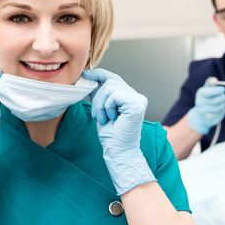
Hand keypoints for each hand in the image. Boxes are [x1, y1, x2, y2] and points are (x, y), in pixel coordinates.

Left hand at [82, 69, 155, 194]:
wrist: (118, 151)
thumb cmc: (111, 134)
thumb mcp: (101, 108)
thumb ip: (99, 93)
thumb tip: (88, 75)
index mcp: (130, 96)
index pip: (113, 77)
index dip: (99, 74)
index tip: (85, 75)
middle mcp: (137, 96)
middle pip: (110, 81)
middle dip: (97, 97)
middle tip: (97, 115)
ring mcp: (138, 99)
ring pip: (110, 87)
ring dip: (101, 104)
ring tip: (104, 118)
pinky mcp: (137, 104)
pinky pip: (114, 95)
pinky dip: (107, 107)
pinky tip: (111, 119)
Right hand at [187, 85, 224, 134]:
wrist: (201, 116)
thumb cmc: (206, 99)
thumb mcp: (207, 90)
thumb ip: (210, 83)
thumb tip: (214, 79)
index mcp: (200, 93)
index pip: (209, 92)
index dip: (218, 90)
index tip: (223, 89)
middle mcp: (199, 102)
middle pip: (216, 100)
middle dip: (223, 97)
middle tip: (224, 96)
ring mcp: (203, 111)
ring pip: (219, 107)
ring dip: (223, 104)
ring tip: (222, 103)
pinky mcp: (208, 119)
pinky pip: (220, 113)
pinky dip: (222, 110)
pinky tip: (219, 110)